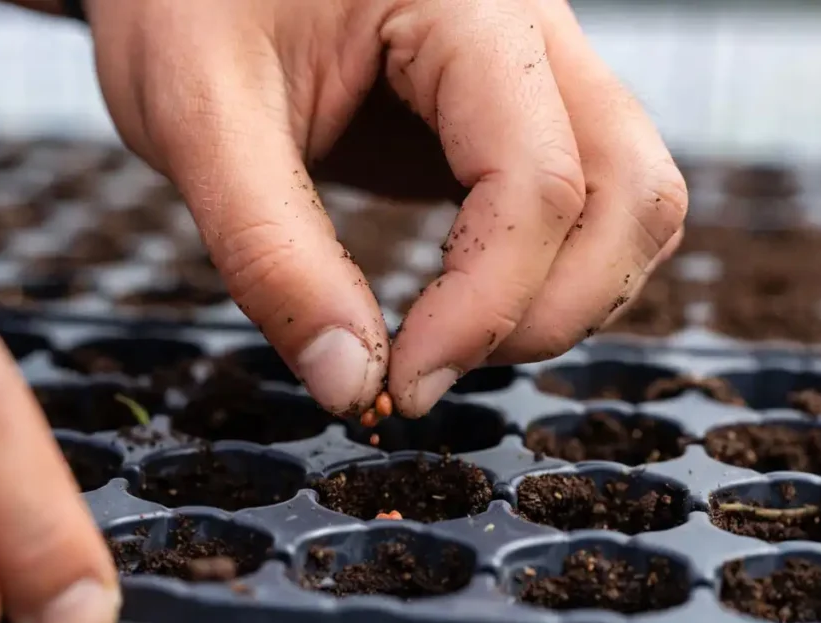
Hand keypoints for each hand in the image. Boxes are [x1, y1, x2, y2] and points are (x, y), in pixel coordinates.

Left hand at [87, 0, 686, 417]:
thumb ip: (270, 252)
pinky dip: (549, 274)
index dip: (483, 307)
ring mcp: (536, 68)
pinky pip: (589, 201)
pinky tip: (464, 307)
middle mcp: (532, 26)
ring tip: (448, 346)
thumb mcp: (196, 113)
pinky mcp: (515, 112)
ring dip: (565, 301)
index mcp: (466, 0)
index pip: (537, 177)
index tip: (398, 387)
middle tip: (429, 375)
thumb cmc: (186, 0)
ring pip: (634, 201)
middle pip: (634, 193)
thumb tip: (349, 385)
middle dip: (550, 314)